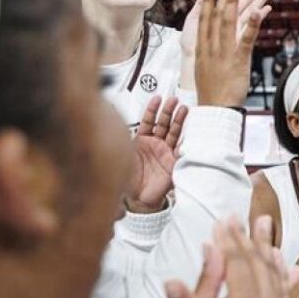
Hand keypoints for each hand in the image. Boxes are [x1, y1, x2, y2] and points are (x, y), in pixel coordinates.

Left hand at [126, 95, 186, 212]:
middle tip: (173, 100)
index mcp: (142, 141)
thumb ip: (120, 140)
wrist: (137, 199)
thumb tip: (110, 123)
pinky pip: (180, 148)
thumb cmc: (128, 179)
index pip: (148, 120)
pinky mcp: (172, 162)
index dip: (152, 109)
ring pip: (173, 132)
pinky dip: (184, 140)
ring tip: (183, 109)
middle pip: (163, 123)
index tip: (157, 99)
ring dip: (178, 120)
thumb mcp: (121, 155)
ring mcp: (165, 152)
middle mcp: (155, 144)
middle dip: (168, 110)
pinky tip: (188, 130)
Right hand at [180, 0, 272, 90]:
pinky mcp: (239, 59)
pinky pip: (247, 38)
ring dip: (234, 2)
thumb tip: (210, 45)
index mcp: (203, 49)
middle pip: (216, 17)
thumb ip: (208, 53)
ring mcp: (225, 52)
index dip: (207, 2)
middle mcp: (211, 47)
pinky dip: (253, 24)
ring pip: (228, 22)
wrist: (215, 109)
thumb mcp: (205, 68)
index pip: (204, 21)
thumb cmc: (212, 90)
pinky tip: (258, 10)